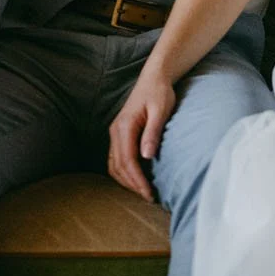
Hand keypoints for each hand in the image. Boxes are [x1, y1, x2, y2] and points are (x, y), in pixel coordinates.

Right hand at [108, 67, 176, 202]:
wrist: (154, 78)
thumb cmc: (159, 93)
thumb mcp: (160, 111)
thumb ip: (153, 133)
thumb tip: (147, 157)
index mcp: (125, 126)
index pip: (127, 161)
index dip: (137, 180)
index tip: (148, 193)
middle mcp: (115, 131)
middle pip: (118, 166)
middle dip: (132, 184)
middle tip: (148, 197)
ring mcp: (115, 133)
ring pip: (114, 164)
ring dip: (126, 180)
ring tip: (143, 191)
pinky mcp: (119, 134)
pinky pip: (116, 158)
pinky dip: (123, 171)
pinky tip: (136, 177)